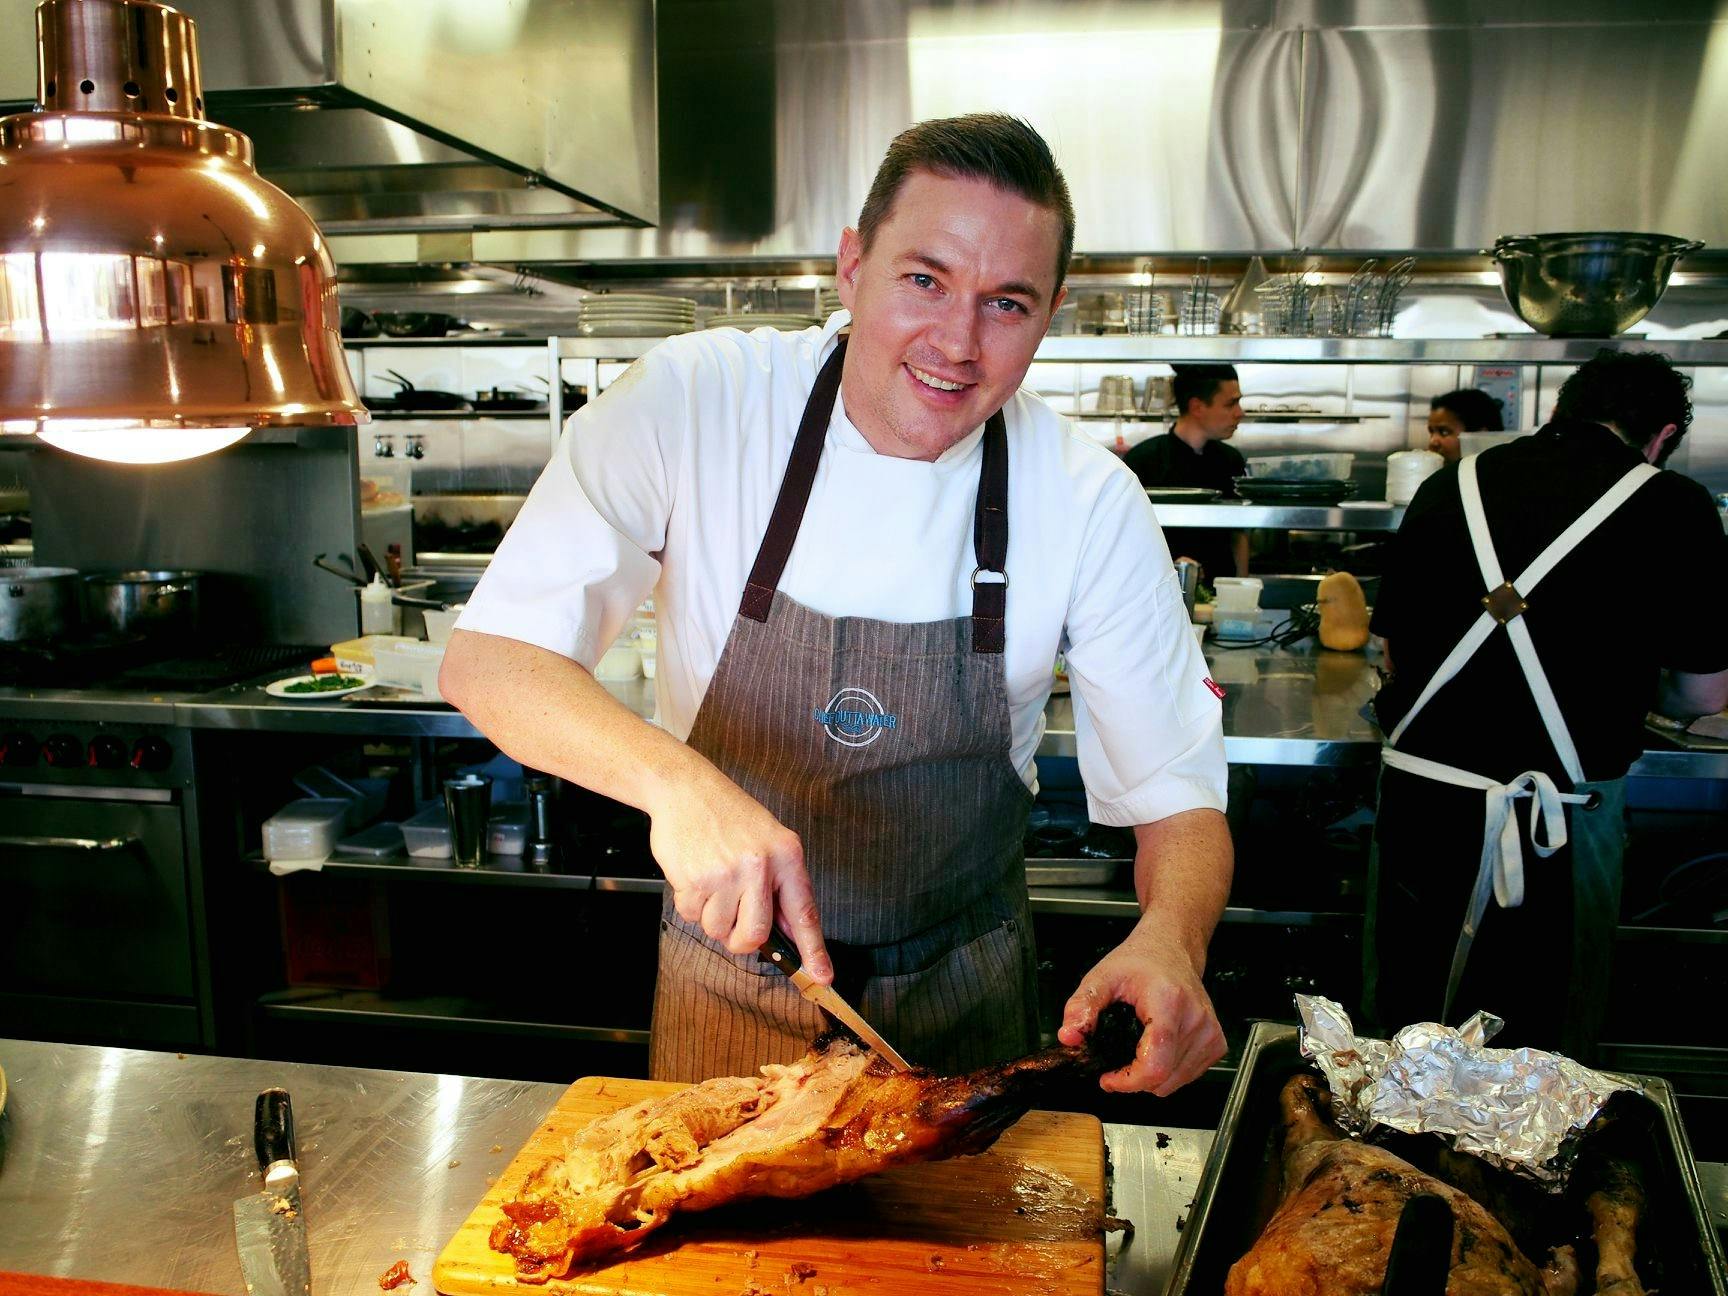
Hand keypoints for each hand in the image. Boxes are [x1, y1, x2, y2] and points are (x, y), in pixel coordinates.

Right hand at [646, 767, 831, 981]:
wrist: (687, 789)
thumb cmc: (730, 817)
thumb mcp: (770, 841)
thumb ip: (780, 886)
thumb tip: (788, 934)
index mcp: (787, 855)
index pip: (804, 913)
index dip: (813, 950)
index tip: (822, 978)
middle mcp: (760, 865)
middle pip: (755, 935)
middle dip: (741, 939)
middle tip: (733, 919)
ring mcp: (726, 873)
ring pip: (719, 930)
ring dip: (712, 916)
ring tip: (712, 881)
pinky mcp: (694, 879)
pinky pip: (693, 916)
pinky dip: (691, 903)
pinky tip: (694, 874)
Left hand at [1057, 927, 1224, 1094]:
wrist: (1171, 949)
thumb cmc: (1139, 963)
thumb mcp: (1101, 978)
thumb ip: (1081, 1007)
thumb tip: (1068, 1036)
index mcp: (1168, 1002)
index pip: (1155, 1064)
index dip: (1128, 1081)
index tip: (1108, 1078)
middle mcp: (1195, 1019)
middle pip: (1164, 1078)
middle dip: (1134, 1079)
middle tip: (1117, 1061)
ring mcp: (1209, 1033)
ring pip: (1175, 1082)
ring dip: (1151, 1077)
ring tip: (1137, 1050)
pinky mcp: (1216, 1043)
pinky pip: (1188, 1076)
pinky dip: (1168, 1072)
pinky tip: (1156, 1050)